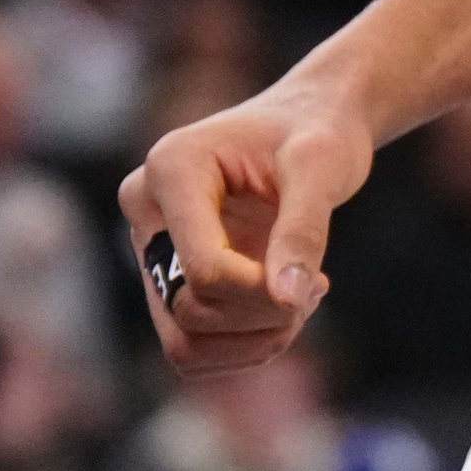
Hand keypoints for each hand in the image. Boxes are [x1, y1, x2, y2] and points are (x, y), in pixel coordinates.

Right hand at [118, 78, 376, 375]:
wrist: (314, 121)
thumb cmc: (320, 130)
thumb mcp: (323, 165)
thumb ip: (304, 229)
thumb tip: (288, 299)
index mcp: (170, 168)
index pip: (203, 270)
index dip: (262, 293)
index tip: (320, 282)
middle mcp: (147, 210)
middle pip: (190, 312)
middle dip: (263, 316)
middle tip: (316, 286)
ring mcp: (153, 250)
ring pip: (185, 343)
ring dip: (255, 339)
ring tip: (302, 296)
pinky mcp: (169, 280)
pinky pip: (192, 348)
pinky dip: (245, 347)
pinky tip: (284, 307)